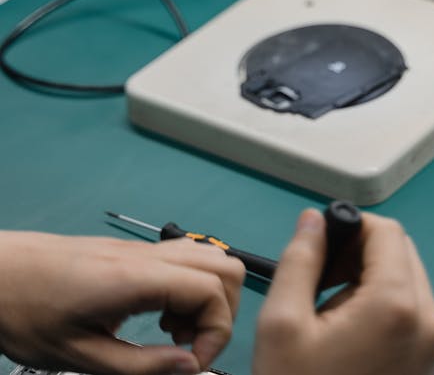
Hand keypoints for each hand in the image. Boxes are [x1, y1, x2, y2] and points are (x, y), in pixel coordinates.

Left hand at [0, 231, 244, 374]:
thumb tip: (190, 368)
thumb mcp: (80, 356)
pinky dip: (188, 289)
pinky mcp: (132, 253)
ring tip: (174, 335)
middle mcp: (148, 256)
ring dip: (207, 299)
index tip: (190, 365)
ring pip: (208, 257)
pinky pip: (183, 260)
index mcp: (138, 278)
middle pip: (223, 266)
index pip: (212, 290)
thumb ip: (141, 366)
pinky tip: (157, 318)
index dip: (216, 333)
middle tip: (187, 349)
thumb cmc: (29, 315)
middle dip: (220, 314)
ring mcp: (141, 250)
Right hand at [253, 209, 433, 374]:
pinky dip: (378, 304)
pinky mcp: (428, 361)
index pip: (385, 230)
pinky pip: (409, 308)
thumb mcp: (283, 323)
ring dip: (366, 278)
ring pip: (404, 277)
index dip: (349, 226)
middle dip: (357, 253)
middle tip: (319, 280)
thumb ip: (300, 259)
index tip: (319, 245)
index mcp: (397, 305)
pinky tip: (345, 332)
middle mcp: (428, 321)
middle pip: (398, 250)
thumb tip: (314, 220)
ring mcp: (432, 345)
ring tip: (327, 312)